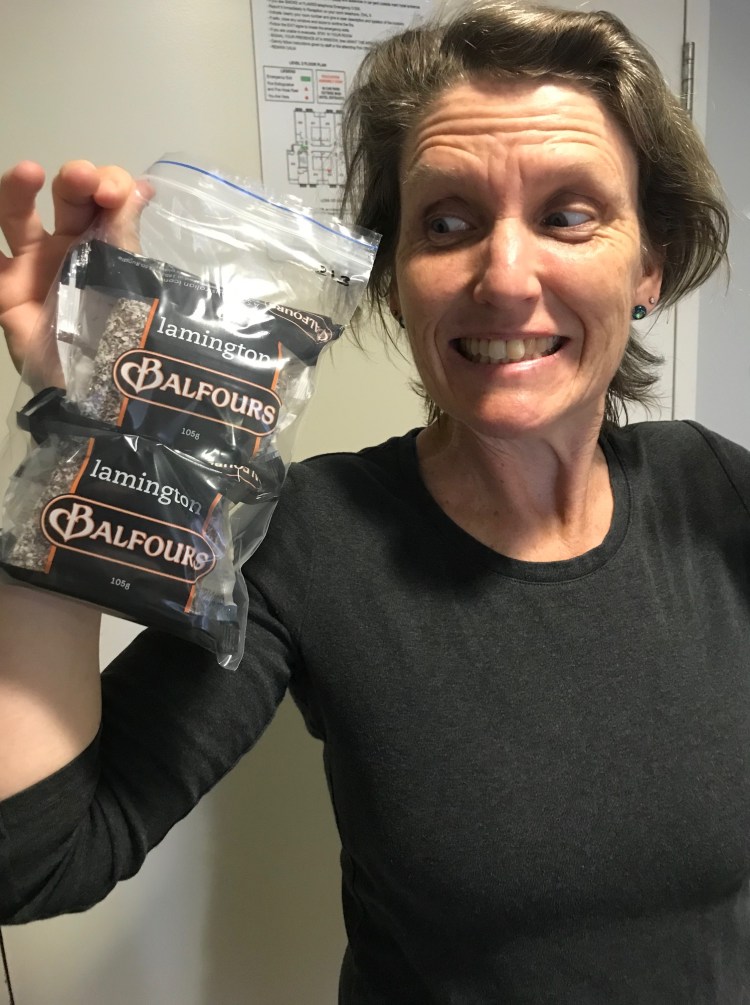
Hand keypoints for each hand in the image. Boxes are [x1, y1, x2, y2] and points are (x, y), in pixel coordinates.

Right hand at [0, 160, 148, 386]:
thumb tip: (142, 185)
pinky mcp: (5, 293)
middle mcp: (70, 248)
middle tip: (84, 179)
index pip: (105, 198)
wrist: (101, 394)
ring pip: (15, 216)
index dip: (110, 184)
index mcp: (107, 243)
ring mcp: (33, 268)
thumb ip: (126, 233)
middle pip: (67, 198)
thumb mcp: (130, 282)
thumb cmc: (122, 336)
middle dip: (76, 180)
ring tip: (25, 172)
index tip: (115, 196)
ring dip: (17, 189)